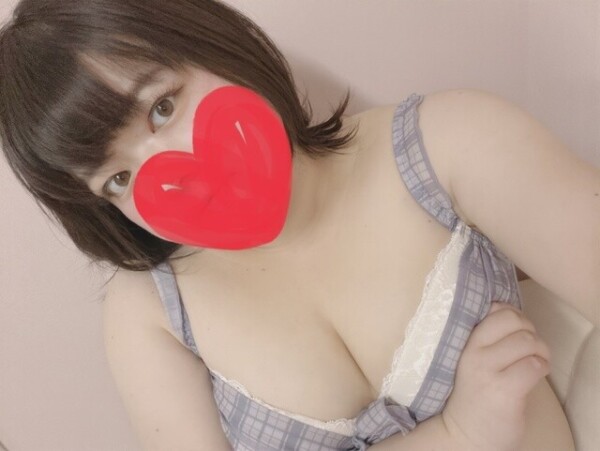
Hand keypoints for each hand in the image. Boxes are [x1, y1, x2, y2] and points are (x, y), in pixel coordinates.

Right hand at [441, 302, 550, 450]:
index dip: (515, 316)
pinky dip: (541, 368)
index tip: (517, 331)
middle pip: (514, 321)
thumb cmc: (475, 395)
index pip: (496, 310)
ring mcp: (488, 372)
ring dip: (540, 351)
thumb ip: (488, 336)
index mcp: (466, 342)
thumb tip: (512, 312)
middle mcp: (474, 353)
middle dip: (531, 331)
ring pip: (528, 341)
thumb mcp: (473, 359)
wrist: (465, 434)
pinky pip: (534, 365)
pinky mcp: (505, 391)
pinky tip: (535, 376)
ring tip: (535, 363)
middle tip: (530, 348)